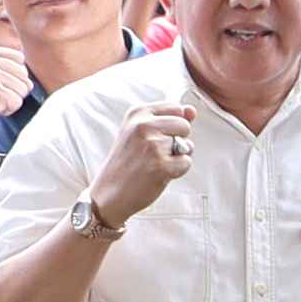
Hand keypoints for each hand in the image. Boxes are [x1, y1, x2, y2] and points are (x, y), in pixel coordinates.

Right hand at [89, 97, 197, 229]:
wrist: (108, 194)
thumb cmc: (127, 163)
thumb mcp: (140, 133)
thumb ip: (168, 119)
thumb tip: (192, 111)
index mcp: (137, 113)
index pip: (176, 108)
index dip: (174, 126)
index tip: (156, 137)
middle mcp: (143, 125)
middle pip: (184, 125)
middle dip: (178, 141)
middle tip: (155, 154)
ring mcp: (152, 144)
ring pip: (187, 145)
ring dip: (177, 157)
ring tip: (154, 164)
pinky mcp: (161, 164)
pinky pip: (186, 162)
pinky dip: (177, 172)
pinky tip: (157, 174)